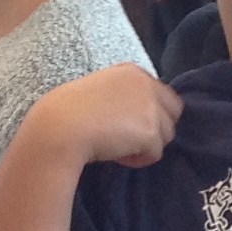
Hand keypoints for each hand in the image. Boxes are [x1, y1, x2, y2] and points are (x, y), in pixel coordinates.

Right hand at [21, 65, 183, 171]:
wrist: (60, 127)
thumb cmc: (67, 112)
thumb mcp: (99, 90)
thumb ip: (123, 95)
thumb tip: (136, 117)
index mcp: (132, 71)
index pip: (161, 94)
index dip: (148, 113)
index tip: (126, 124)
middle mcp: (146, 84)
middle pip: (172, 113)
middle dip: (155, 128)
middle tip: (128, 138)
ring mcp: (151, 107)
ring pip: (166, 135)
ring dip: (146, 145)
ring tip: (119, 146)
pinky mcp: (150, 132)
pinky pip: (156, 154)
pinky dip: (139, 159)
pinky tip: (118, 155)